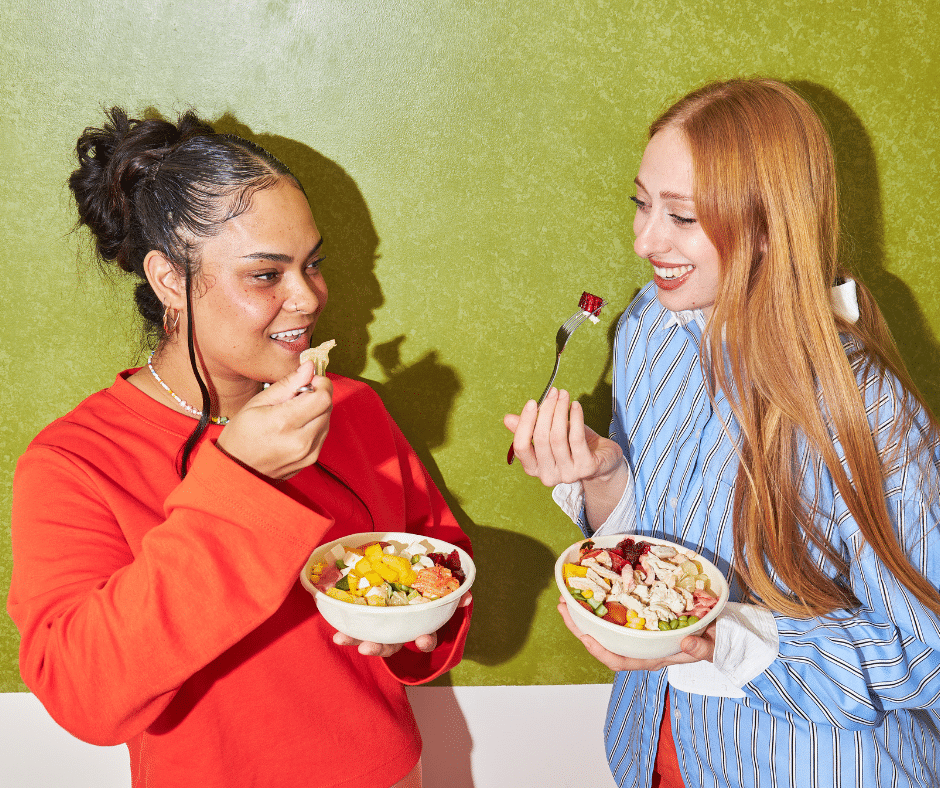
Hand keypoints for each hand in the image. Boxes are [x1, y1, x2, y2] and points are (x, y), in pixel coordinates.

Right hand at [216, 361, 332, 478]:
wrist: (236, 470)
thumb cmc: (241, 435)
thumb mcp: (257, 402)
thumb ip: (287, 384)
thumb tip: (309, 367)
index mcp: (284, 423)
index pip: (322, 396)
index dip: (319, 383)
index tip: (308, 381)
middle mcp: (301, 441)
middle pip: (328, 407)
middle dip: (318, 395)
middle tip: (298, 396)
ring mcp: (308, 454)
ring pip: (327, 420)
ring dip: (317, 411)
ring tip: (294, 413)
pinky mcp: (311, 461)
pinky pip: (322, 435)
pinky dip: (315, 425)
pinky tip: (296, 426)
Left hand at [332, 591, 471, 656]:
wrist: (410, 581)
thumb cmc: (426, 593)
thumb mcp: (441, 596)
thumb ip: (454, 597)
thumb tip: (466, 597)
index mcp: (418, 627)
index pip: (424, 638)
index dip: (423, 641)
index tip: (422, 640)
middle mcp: (398, 631)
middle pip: (389, 644)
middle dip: (378, 648)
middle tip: (367, 648)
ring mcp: (380, 625)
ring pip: (367, 636)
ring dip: (354, 639)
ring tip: (341, 638)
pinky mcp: (364, 614)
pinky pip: (352, 620)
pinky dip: (343, 622)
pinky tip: (332, 621)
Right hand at [504, 388, 622, 486]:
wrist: (602, 459)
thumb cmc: (572, 445)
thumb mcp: (548, 434)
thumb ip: (529, 428)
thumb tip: (508, 419)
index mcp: (533, 468)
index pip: (521, 446)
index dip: (525, 423)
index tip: (532, 402)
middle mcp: (548, 475)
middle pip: (540, 439)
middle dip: (546, 411)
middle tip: (553, 393)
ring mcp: (567, 474)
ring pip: (558, 437)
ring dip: (560, 411)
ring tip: (564, 395)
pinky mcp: (586, 468)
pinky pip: (576, 438)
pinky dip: (575, 418)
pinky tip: (576, 406)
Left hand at [557, 596, 715, 670]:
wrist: (721, 631)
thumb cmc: (715, 641)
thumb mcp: (711, 645)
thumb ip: (701, 647)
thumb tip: (686, 643)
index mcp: (653, 656)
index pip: (622, 661)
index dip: (602, 652)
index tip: (586, 638)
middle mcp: (641, 645)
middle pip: (604, 642)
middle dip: (581, 628)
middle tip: (563, 608)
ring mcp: (639, 631)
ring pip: (605, 628)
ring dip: (584, 615)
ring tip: (567, 599)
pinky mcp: (642, 616)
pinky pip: (616, 613)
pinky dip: (601, 603)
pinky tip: (592, 589)